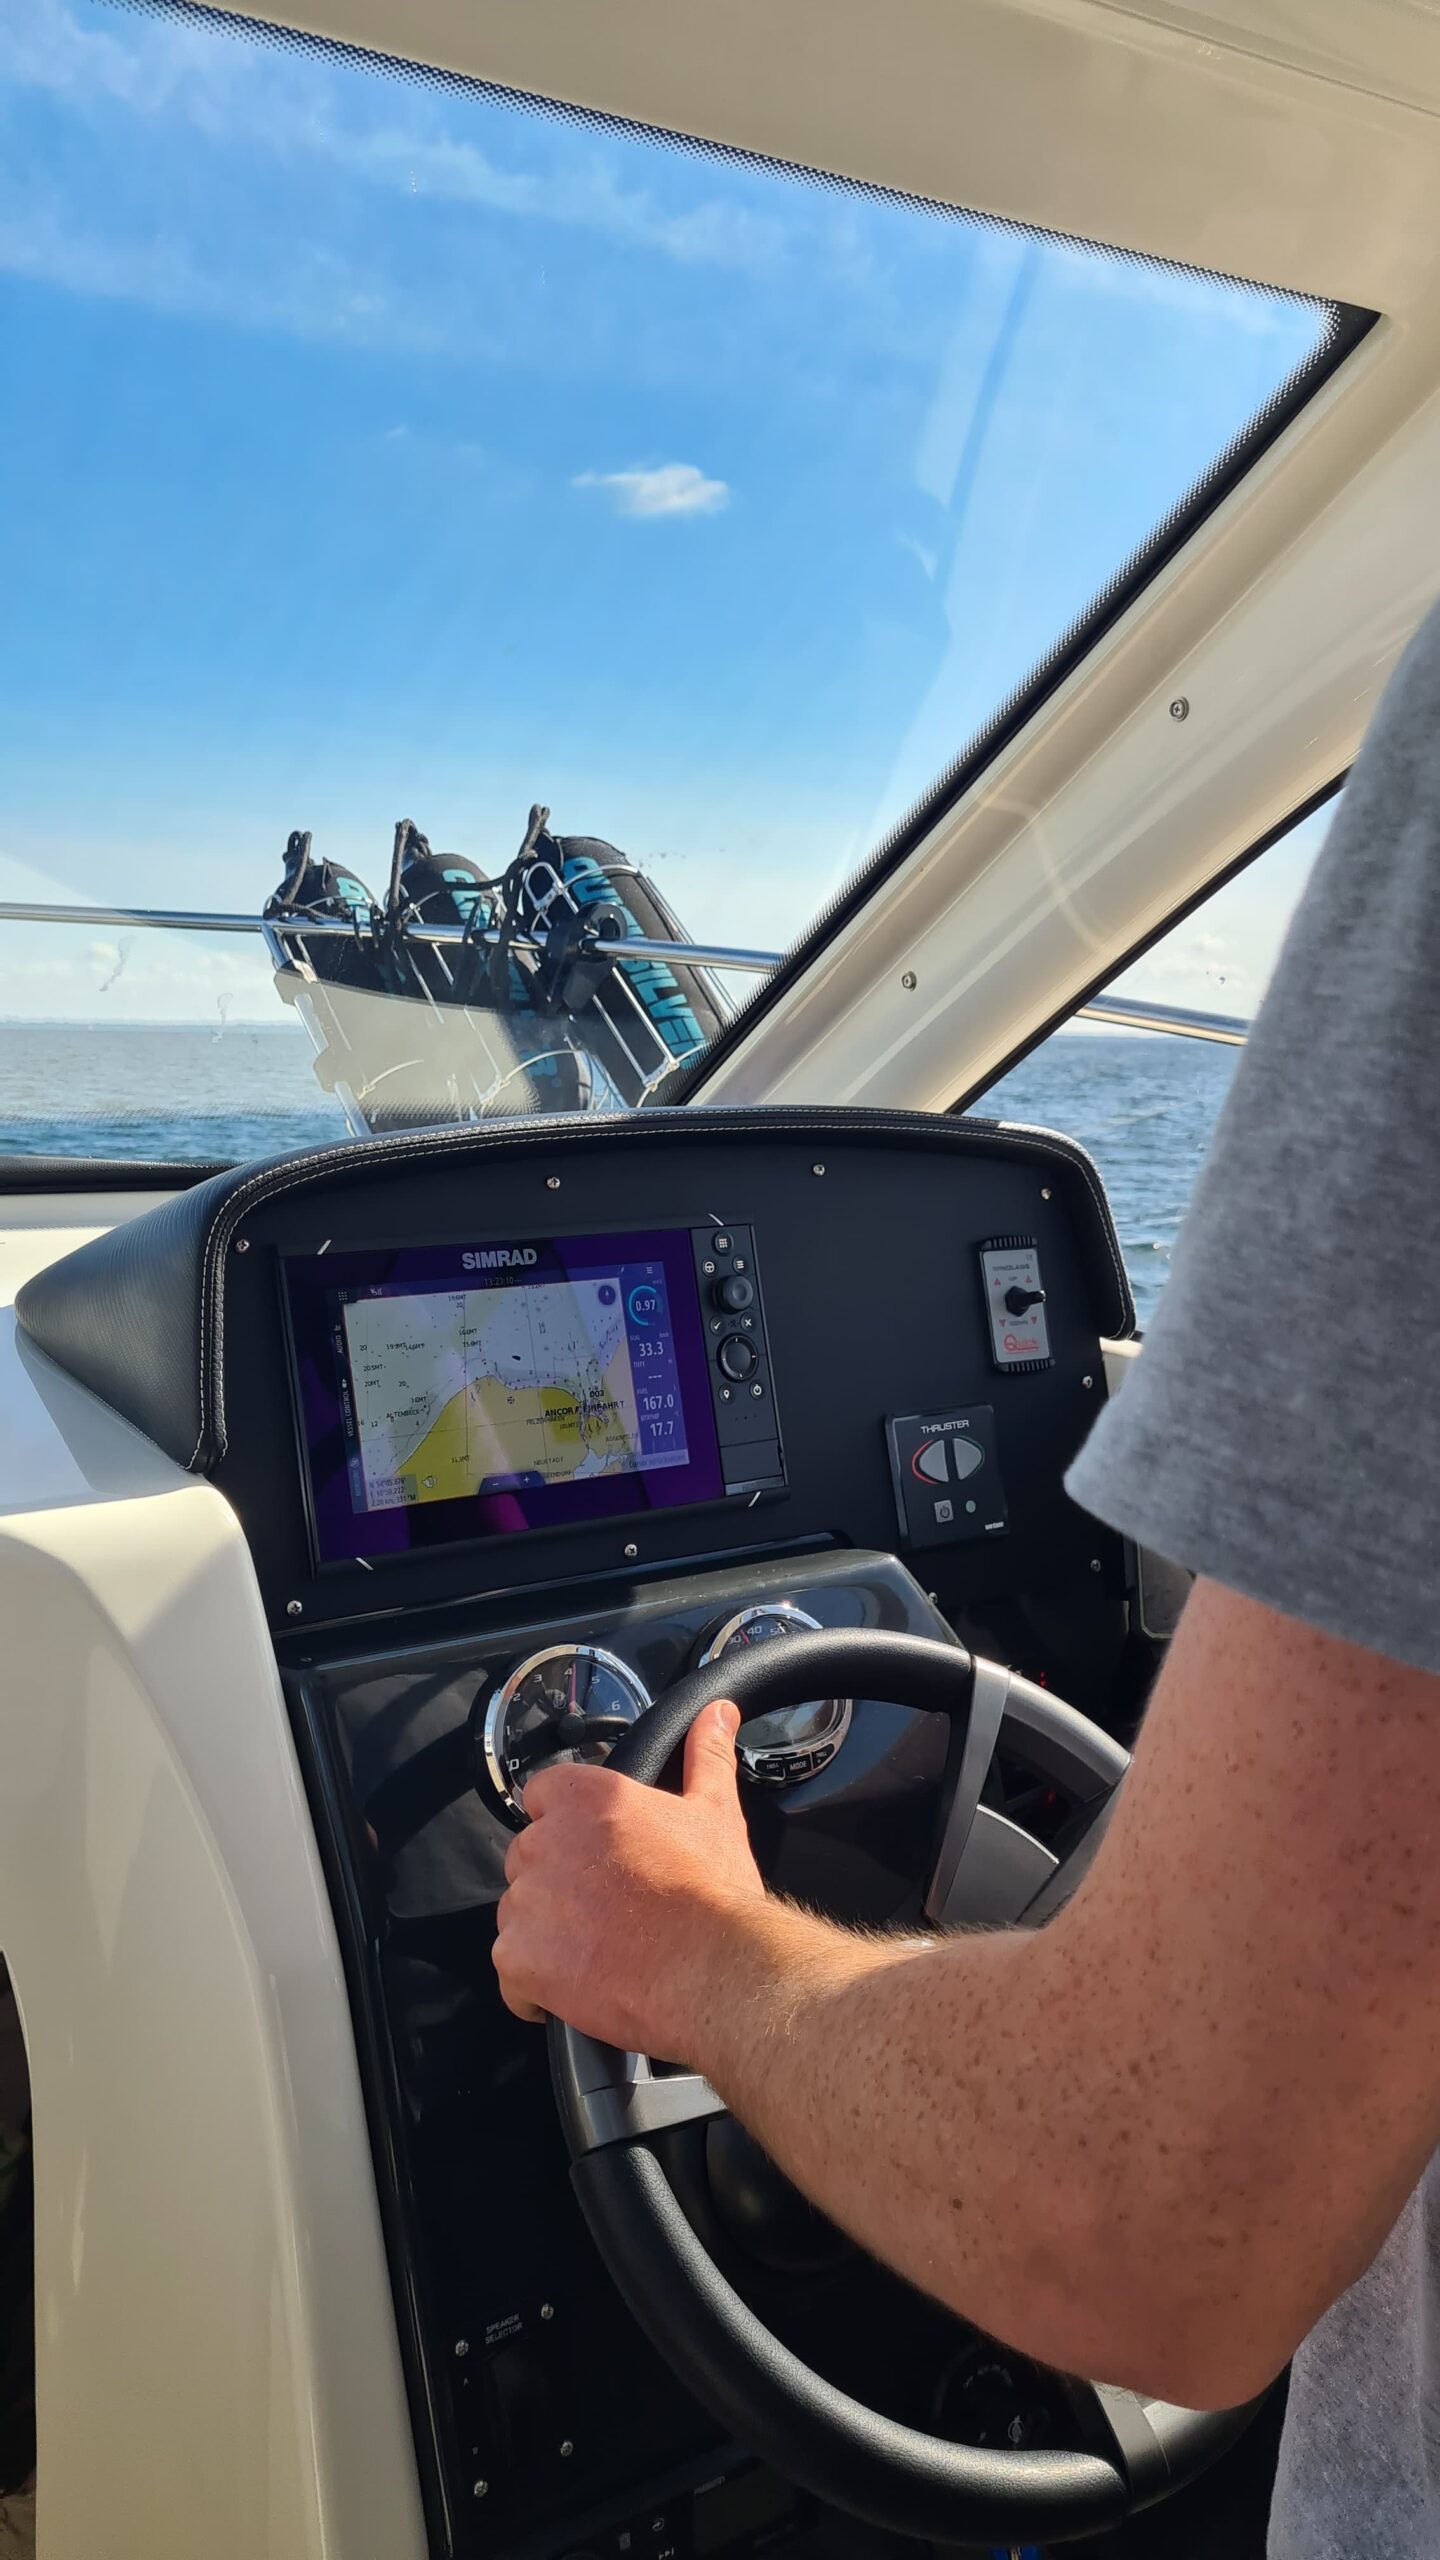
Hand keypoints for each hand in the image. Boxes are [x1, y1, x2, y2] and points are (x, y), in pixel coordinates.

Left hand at [492, 1698, 767, 2060]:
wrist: (713, 1968)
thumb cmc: (713, 1893)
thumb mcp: (716, 1813)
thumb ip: (708, 1757)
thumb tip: (717, 1713)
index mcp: (587, 1797)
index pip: (543, 1795)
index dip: (565, 1825)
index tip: (593, 1853)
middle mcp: (546, 1841)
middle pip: (528, 1859)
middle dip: (556, 1884)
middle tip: (606, 1911)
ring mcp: (526, 1901)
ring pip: (518, 1916)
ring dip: (545, 1937)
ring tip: (599, 1954)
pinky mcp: (518, 1958)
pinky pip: (511, 1976)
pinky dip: (533, 1989)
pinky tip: (576, 1991)